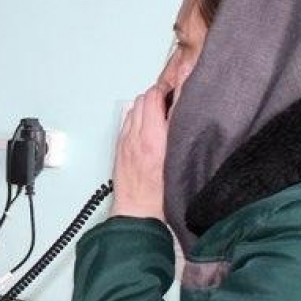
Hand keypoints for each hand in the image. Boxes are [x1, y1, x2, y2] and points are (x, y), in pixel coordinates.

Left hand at [109, 84, 168, 219]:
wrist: (138, 211)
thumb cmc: (161, 193)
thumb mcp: (178, 159)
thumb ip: (179, 131)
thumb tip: (181, 107)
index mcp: (153, 139)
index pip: (154, 97)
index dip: (167, 90)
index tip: (176, 90)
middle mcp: (136, 137)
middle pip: (143, 99)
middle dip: (156, 97)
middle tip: (169, 102)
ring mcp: (125, 141)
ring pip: (133, 108)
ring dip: (145, 107)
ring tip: (158, 115)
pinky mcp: (119, 147)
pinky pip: (126, 122)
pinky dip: (135, 119)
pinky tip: (145, 128)